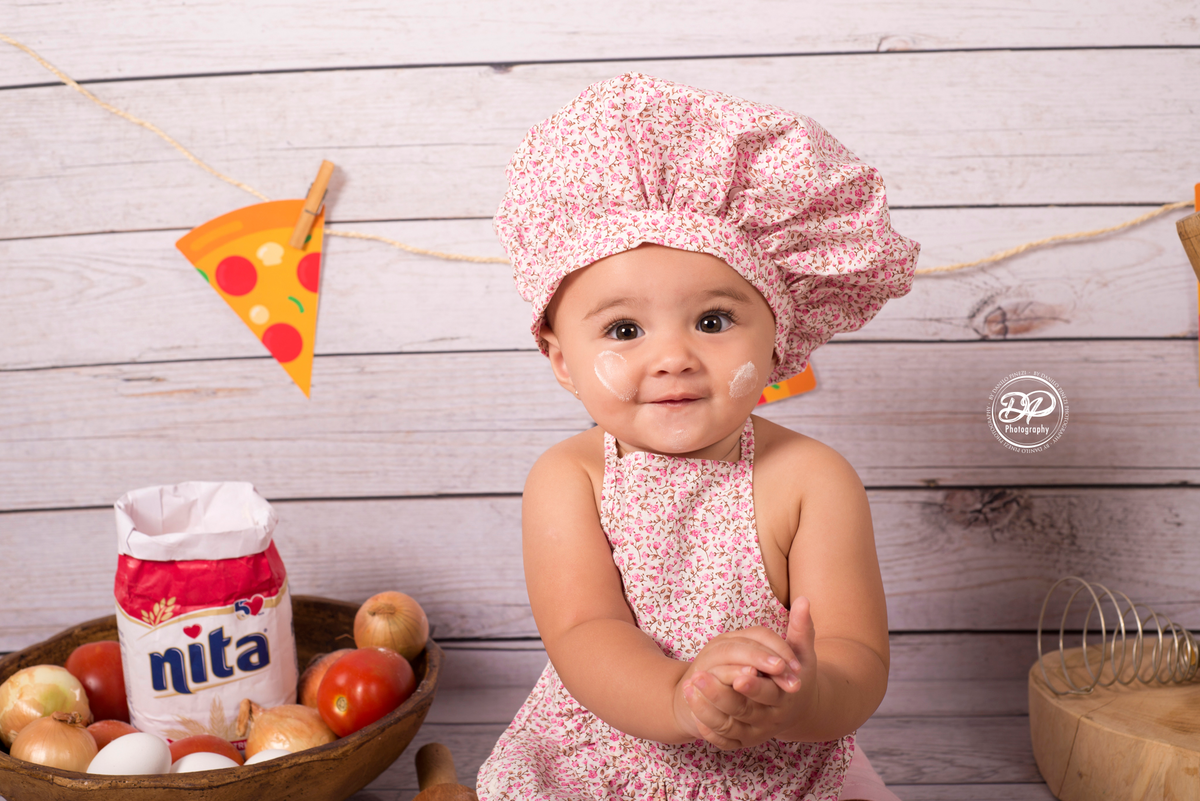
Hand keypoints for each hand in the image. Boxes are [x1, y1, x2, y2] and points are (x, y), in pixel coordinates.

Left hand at [679, 597, 818, 749]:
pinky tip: (692, 711)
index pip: (768, 693)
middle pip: (743, 710)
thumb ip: (801, 629)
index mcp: (785, 698)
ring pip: (728, 727)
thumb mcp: (802, 654)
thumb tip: (804, 600)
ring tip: (687, 687)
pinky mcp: (741, 741)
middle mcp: (770, 719)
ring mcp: (754, 732)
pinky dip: (707, 730)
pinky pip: (722, 740)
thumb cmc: (795, 673)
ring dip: (706, 710)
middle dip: (719, 695)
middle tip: (697, 676)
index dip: (753, 686)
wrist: (794, 707)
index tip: (738, 674)